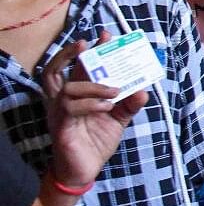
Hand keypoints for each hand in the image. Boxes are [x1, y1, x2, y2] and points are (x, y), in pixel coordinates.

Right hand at [43, 33, 148, 189]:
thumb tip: (144, 90)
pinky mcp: (61, 127)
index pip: (77, 66)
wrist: (85, 170)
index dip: (88, 50)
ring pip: (67, 87)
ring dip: (93, 84)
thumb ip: (130, 104)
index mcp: (77, 95)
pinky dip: (90, 103)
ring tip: (115, 90)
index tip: (106, 35)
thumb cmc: (96, 140)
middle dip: (73, 54)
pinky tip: (107, 106)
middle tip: (91, 43)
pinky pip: (70, 109)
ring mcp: (59, 112)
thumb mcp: (119, 119)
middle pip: (58, 70)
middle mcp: (63, 100)